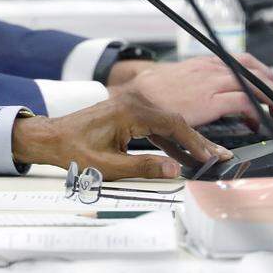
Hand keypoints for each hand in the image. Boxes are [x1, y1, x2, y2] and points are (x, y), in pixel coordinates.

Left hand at [11, 92, 231, 179]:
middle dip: (198, 140)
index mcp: (129, 111)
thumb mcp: (109, 166)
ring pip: (166, 122)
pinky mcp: (127, 112)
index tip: (211, 157)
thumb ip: (144, 167)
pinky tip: (183, 154)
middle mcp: (132, 102)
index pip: (172, 124)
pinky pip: (154, 125)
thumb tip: (175, 169)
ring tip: (208, 157)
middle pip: (174, 121)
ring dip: (185, 140)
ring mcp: (130, 105)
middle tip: (220, 157)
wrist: (52, 138)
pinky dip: (169, 139)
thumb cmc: (74, 151)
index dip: (195, 142)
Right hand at [111, 53, 272, 128]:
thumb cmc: (146, 95)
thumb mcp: (171, 82)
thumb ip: (191, 85)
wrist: (130, 98)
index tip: (272, 85)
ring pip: (255, 85)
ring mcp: (210, 83)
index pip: (240, 61)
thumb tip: (202, 98)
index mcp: (201, 64)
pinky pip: (244, 102)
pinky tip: (257, 123)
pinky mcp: (209, 101)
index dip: (261, 73)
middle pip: (254, 72)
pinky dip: (256, 112)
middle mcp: (209, 69)